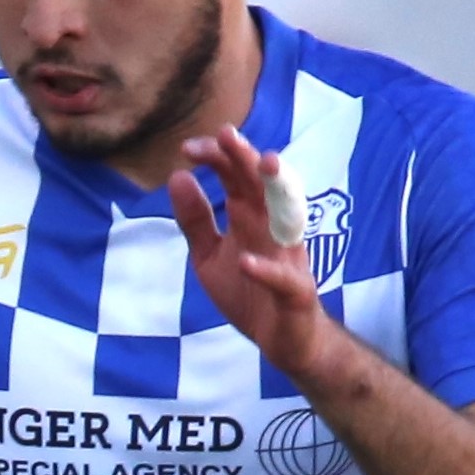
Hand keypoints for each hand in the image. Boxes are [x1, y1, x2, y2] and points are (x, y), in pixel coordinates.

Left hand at [166, 129, 351, 389]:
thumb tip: (177, 176)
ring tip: (264, 164)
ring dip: (279, 189)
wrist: (283, 340)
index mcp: (251, 216)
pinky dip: (266, 270)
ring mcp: (289, 257)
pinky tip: (247, 262)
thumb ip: (195, 220)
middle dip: (247, 157)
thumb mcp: (210, 255)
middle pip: (263, 184)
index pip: (236, 176)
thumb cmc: (249, 290)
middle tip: (226, 133)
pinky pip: (283, 278)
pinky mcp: (297, 292)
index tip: (188, 148)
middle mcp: (273, 227)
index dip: (217, 158)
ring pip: (289, 215)